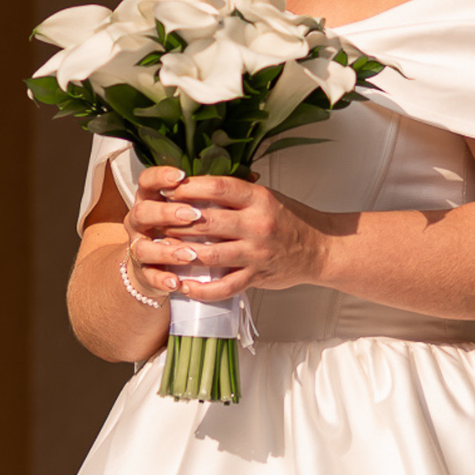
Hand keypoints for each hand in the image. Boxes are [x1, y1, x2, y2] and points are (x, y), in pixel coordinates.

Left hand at [122, 166, 331, 301]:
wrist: (320, 248)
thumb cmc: (288, 219)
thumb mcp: (264, 196)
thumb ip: (233, 194)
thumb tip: (191, 185)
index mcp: (258, 198)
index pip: (217, 187)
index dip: (187, 187)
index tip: (166, 188)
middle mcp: (257, 224)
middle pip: (206, 221)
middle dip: (175, 221)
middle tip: (154, 220)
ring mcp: (257, 253)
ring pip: (210, 254)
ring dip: (181, 253)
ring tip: (161, 250)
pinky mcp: (257, 277)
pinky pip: (224, 287)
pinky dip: (202, 290)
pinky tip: (184, 286)